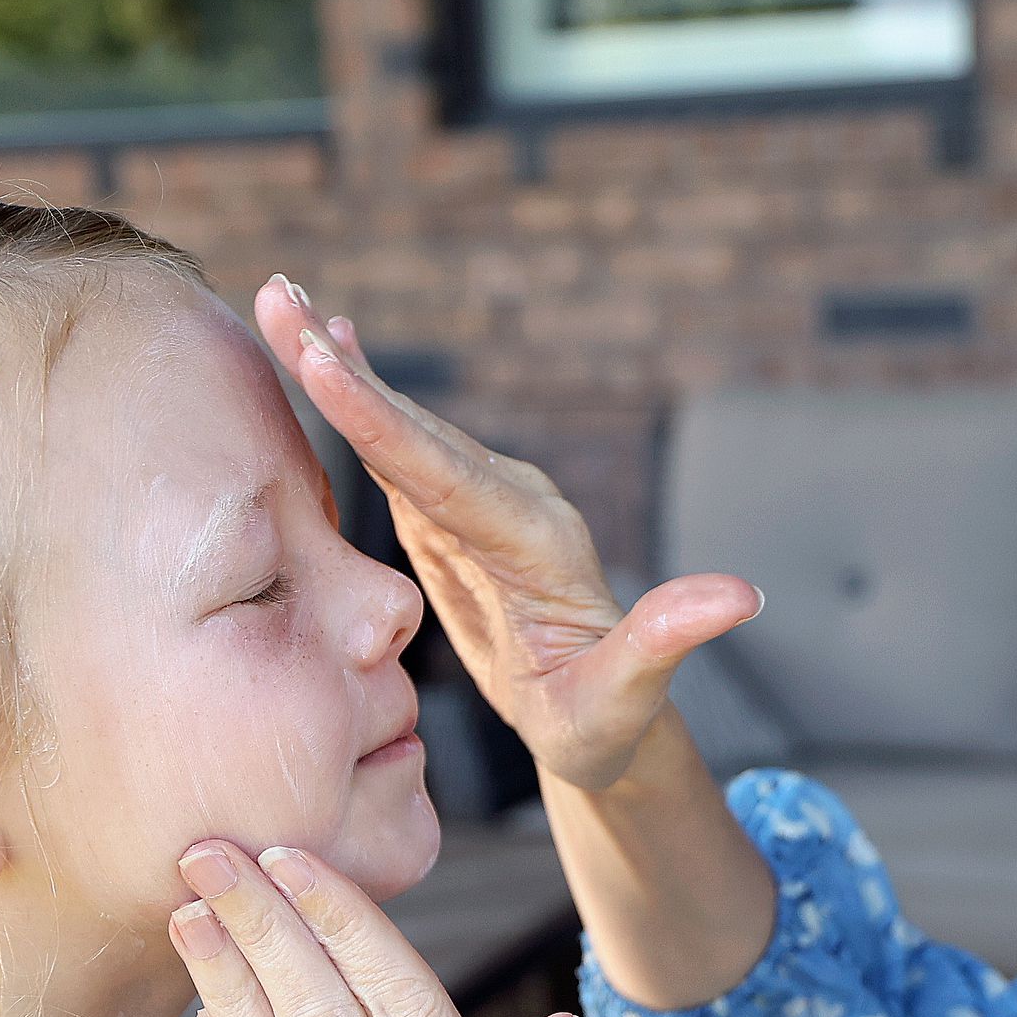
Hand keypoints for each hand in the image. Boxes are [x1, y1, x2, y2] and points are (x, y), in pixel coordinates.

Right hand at [256, 276, 762, 791]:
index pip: (449, 474)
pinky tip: (322, 353)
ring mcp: (483, 504)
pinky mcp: (456, 518)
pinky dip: (358, 403)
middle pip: (417, 430)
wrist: (602, 724)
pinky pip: (399, 455)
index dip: (384, 421)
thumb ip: (670, 640)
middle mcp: (512, 503)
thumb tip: (740, 597)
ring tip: (279, 298)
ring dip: (338, 367)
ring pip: (403, 430)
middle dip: (344, 367)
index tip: (325, 362)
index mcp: (538, 538)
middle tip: (276, 293)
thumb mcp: (632, 696)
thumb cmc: (608, 723)